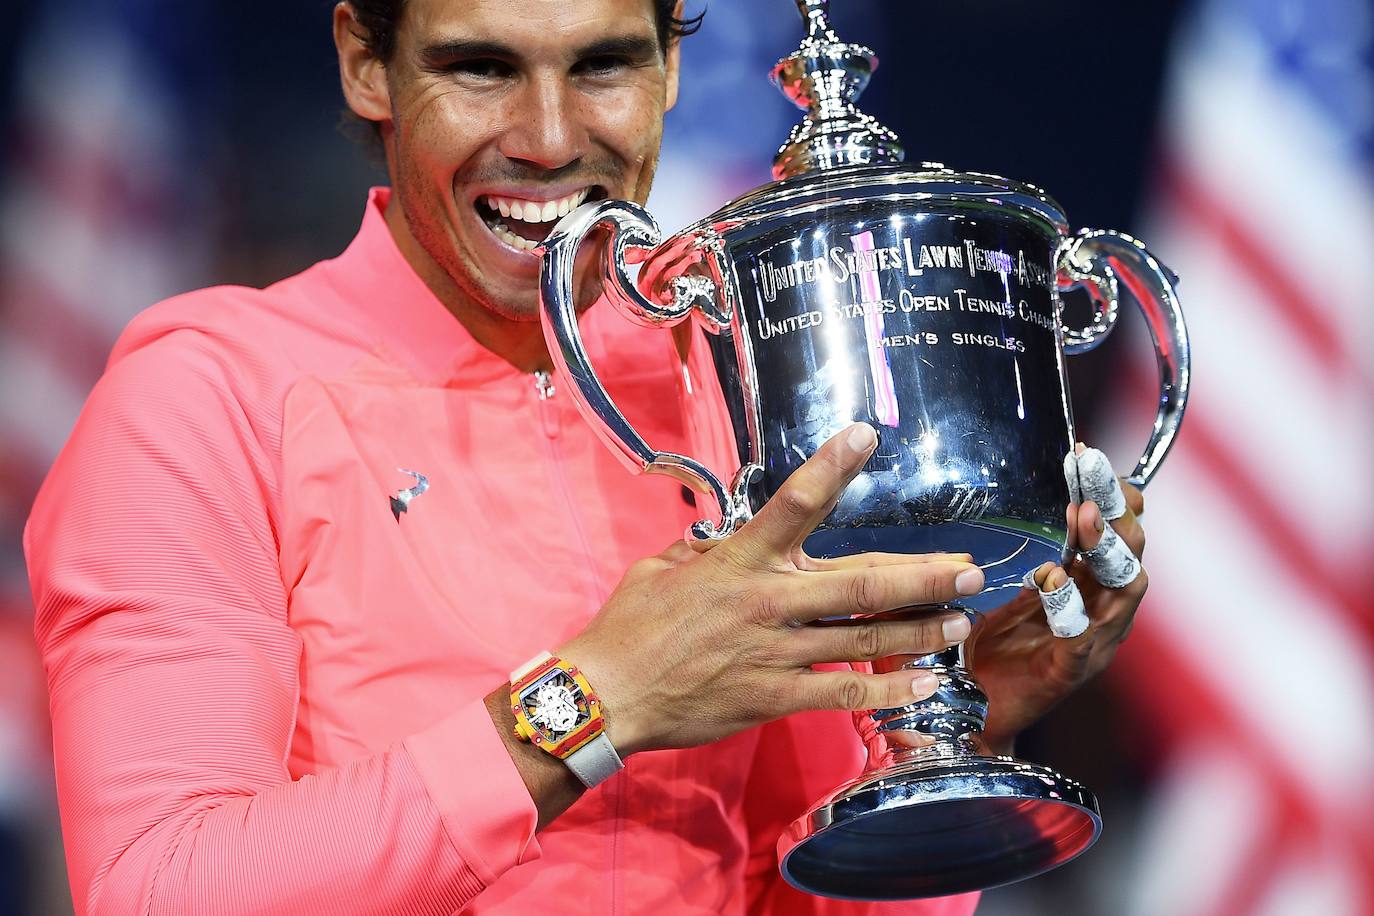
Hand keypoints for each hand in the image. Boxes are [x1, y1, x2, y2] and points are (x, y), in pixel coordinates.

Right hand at [559, 423, 985, 755]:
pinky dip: (887, 687)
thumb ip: (706, 551)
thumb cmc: (631, 626)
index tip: (866, 435)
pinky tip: (924, 682)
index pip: (795, 503)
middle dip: (923, 575)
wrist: (607, 694)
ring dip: (921, 628)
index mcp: (741, 559)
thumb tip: (726, 538)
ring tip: (962, 621)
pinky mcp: (774, 696)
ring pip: (865, 637)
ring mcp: (776, 651)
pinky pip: (842, 691)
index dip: (833, 466)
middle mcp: (768, 601)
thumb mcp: (664, 568)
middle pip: (861, 582)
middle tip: (971, 570)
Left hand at [972, 448, 1147, 753]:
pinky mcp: (1071, 671)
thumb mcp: (1001, 587)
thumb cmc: (986, 648)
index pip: (1113, 530)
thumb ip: (1016, 550)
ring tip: (1084, 518)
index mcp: (1087, 585)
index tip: (1086, 456)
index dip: (1108, 492)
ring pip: (1125, 587)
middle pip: (1130, 550)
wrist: (970, 713)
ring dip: (1106, 549)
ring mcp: (1094, 641)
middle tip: (1093, 476)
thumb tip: (1007, 498)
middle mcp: (1102, 609)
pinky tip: (1051, 579)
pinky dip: (1072, 605)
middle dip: (1117, 508)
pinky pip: (1085, 633)